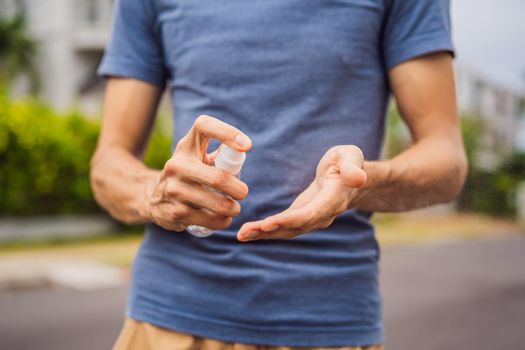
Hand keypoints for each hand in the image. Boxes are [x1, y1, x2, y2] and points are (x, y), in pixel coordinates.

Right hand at [140, 115, 251, 231]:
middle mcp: (177, 164)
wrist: (151, 197)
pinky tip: (224, 219)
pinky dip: (222, 221)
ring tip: (235, 208)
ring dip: (232, 208)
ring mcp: (173, 189)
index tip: (247, 146)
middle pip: (218, 178)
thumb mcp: (197, 158)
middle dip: (238, 189)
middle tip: (243, 192)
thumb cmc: (187, 173)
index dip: (227, 132)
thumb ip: (220, 154)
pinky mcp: (174, 212)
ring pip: (216, 203)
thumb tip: (242, 150)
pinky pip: (208, 219)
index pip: (204, 126)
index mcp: (187, 146)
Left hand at [237, 145, 365, 240]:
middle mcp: (323, 213)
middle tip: (246, 232)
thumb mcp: (352, 156)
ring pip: (288, 230)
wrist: (351, 177)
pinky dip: (266, 230)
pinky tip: (248, 233)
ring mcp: (312, 218)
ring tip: (242, 235)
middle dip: (270, 230)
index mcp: (334, 197)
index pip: (312, 212)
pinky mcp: (302, 217)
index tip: (269, 222)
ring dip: (264, 234)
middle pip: (295, 225)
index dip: (291, 219)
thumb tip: (358, 178)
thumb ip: (352, 167)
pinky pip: (284, 226)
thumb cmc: (348, 161)